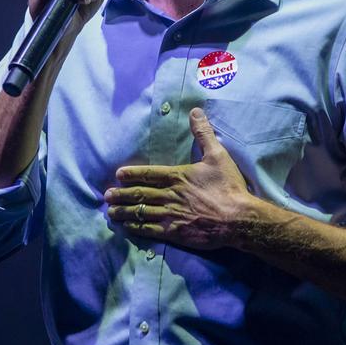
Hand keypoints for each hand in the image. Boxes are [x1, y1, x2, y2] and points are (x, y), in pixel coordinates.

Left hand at [106, 108, 256, 248]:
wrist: (238, 219)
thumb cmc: (228, 187)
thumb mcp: (218, 155)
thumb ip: (203, 134)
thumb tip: (195, 111)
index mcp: (178, 176)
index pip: (149, 174)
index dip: (132, 174)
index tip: (118, 175)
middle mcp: (170, 195)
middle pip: (140, 194)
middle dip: (121, 194)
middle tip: (107, 195)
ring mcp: (170, 215)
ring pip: (141, 212)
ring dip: (124, 211)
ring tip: (111, 212)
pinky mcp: (174, 232)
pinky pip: (150, 229)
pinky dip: (136, 227)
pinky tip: (127, 227)